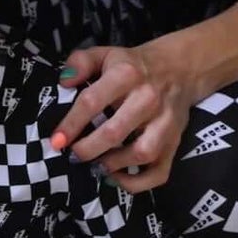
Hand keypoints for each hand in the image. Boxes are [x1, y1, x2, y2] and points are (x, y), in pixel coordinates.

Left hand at [50, 45, 190, 190]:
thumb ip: (80, 63)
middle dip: (87, 149)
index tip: (56, 141)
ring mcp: (165, 123)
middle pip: (114, 133)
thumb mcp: (105, 54)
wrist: (180, 68)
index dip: (71, 124)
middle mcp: (147, 99)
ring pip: (140, 153)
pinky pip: (159, 172)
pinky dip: (138, 183)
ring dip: (112, 165)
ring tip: (95, 165)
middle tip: (73, 155)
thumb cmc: (133, 66)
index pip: (92, 102)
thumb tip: (64, 83)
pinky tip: (117, 177)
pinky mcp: (175, 142)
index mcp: (126, 75)